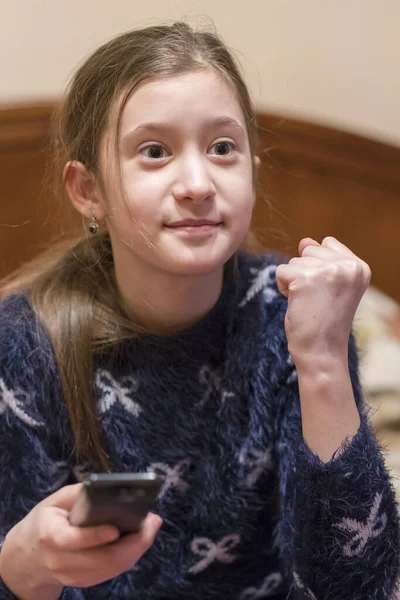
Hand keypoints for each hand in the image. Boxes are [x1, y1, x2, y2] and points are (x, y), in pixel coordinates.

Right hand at [0, 484, 161, 598]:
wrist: (27, 558)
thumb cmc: (45, 522)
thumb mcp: (55, 501)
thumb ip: (79, 494)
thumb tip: (107, 487)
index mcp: (50, 536)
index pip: (72, 540)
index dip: (94, 536)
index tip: (116, 528)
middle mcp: (61, 561)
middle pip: (101, 559)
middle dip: (132, 542)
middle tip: (152, 521)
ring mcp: (73, 576)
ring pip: (111, 568)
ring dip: (137, 548)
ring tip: (152, 526)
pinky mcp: (84, 582)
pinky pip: (112, 572)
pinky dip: (130, 555)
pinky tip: (141, 539)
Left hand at [275, 236, 370, 365]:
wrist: (322, 352)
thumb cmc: (325, 322)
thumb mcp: (330, 286)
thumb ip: (321, 260)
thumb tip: (304, 241)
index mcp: (360, 267)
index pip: (327, 244)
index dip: (318, 267)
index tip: (327, 293)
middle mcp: (348, 266)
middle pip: (309, 250)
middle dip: (305, 273)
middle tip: (317, 300)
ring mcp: (328, 270)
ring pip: (294, 260)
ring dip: (294, 282)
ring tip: (309, 303)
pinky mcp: (306, 278)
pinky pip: (281, 271)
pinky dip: (283, 288)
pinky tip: (297, 304)